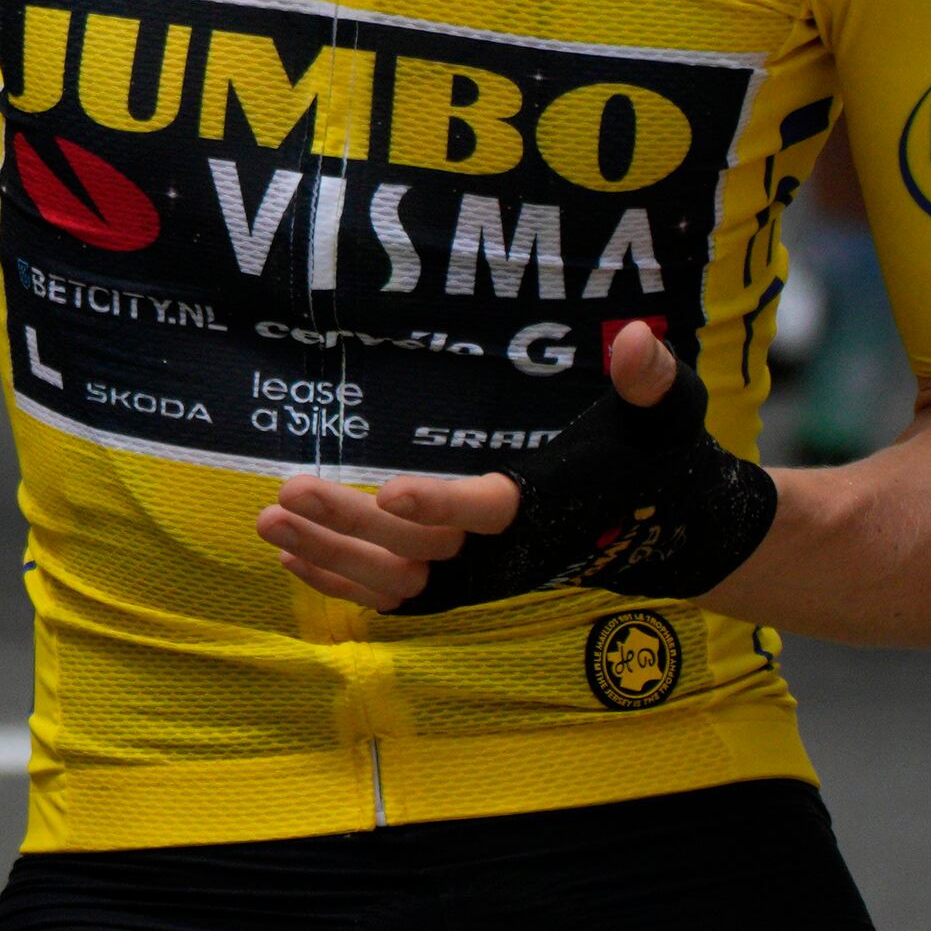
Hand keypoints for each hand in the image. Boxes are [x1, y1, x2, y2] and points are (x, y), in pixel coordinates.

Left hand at [253, 321, 777, 613]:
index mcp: (544, 508)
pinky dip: (341, 581)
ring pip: (393, 580)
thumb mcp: (663, 418)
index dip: (442, 505)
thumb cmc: (650, 465)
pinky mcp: (459, 588)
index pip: (486, 510)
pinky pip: (392, 596)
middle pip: (417, 549)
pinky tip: (291, 556)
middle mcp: (503, 555)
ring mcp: (476, 579)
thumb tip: (640, 334)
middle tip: (287, 493)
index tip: (392, 489)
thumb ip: (650, 381)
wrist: (654, 535)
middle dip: (351, 524)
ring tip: (267, 522)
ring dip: (328, 554)